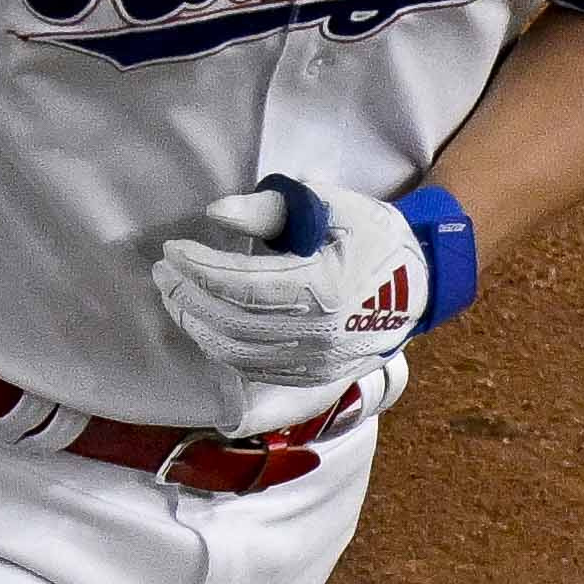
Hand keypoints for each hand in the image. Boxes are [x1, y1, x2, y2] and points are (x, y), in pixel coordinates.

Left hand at [148, 173, 446, 392]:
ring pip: (237, 352)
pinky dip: (219, 346)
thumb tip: (216, 213)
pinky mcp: (314, 378)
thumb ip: (272, 208)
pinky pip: (253, 368)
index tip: (172, 250)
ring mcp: (317, 363)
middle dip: (188, 297)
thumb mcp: (331, 205)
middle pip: (232, 322)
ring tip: (174, 295)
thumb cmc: (373, 236)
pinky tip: (203, 322)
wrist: (421, 284)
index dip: (199, 269)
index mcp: (326, 288)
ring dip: (196, 324)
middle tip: (163, 272)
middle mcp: (320, 335)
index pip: (242, 286)